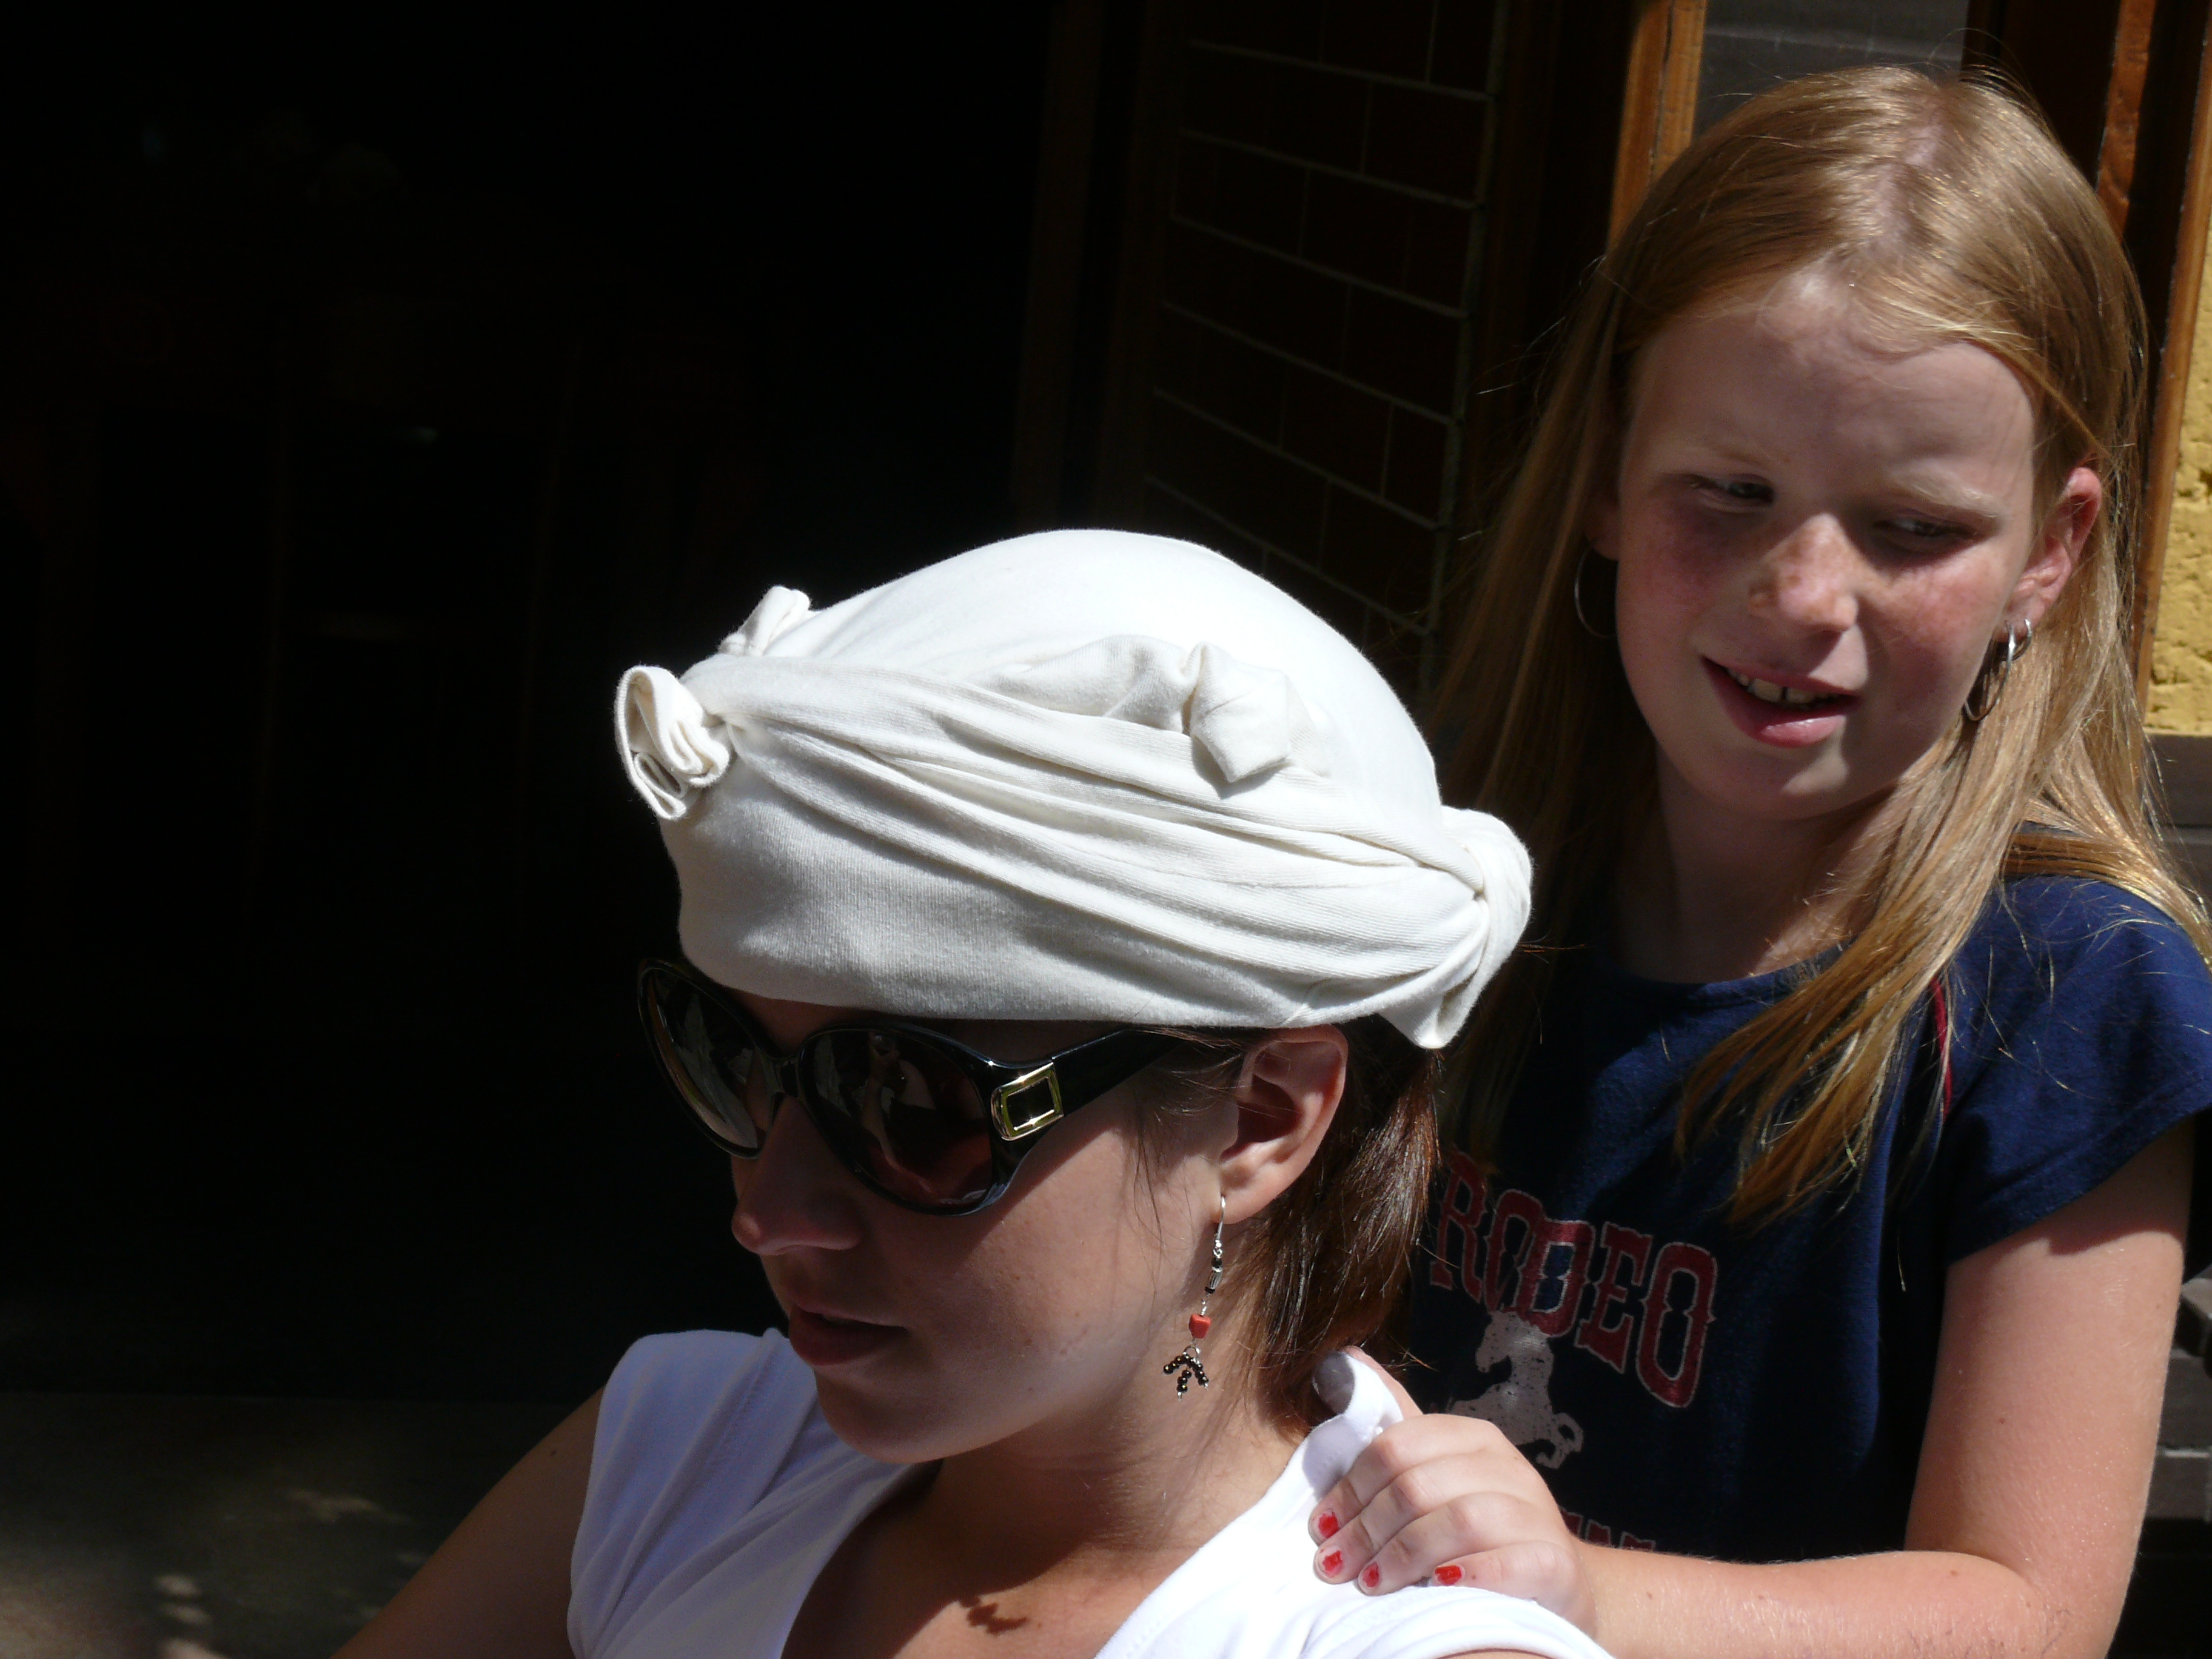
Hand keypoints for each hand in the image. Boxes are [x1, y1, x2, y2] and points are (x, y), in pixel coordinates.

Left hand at [1309, 1350, 1593, 1633]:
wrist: (1554, 1581)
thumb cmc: (1480, 1530)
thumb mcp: (1438, 1476)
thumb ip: (1395, 1434)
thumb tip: (1344, 1360)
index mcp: (1472, 1438)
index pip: (1397, 1446)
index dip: (1351, 1487)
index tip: (1321, 1527)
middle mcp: (1508, 1468)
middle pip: (1419, 1485)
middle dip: (1367, 1528)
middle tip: (1335, 1564)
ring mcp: (1536, 1515)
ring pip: (1461, 1519)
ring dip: (1405, 1554)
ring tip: (1371, 1582)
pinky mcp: (1557, 1564)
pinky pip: (1511, 1563)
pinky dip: (1469, 1574)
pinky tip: (1436, 1588)